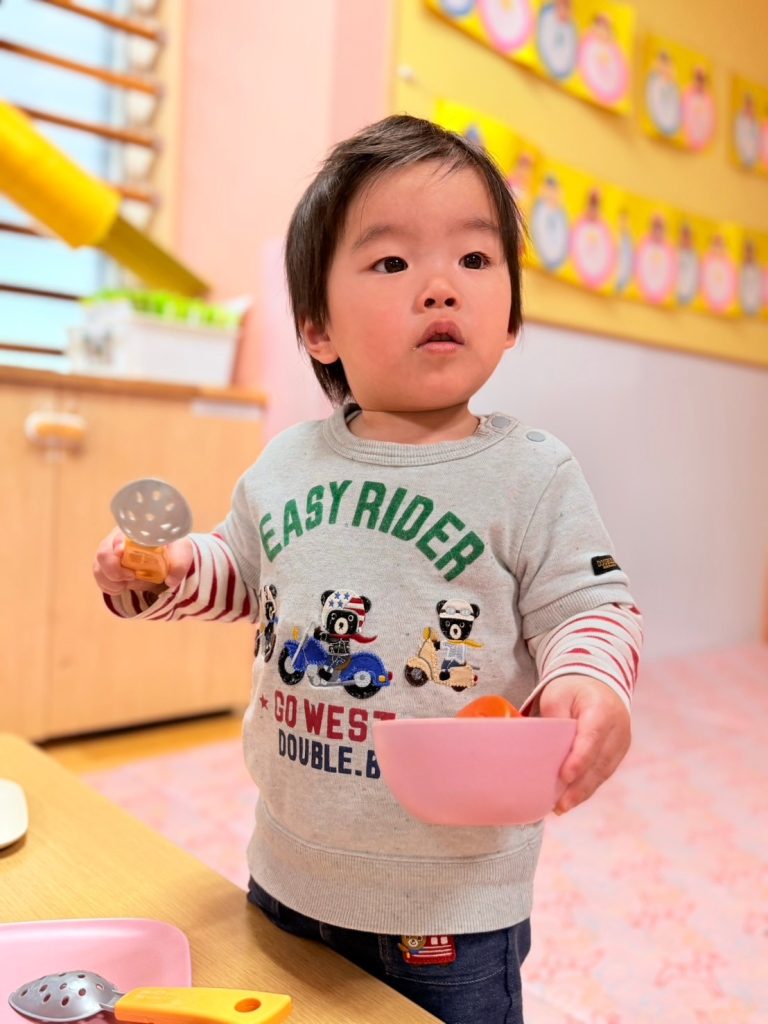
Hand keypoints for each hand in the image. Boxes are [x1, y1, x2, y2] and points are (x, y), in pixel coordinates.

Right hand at [93, 526, 193, 594]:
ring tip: (127, 584)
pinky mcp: (106, 567)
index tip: (121, 553)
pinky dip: (109, 587)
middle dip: (113, 569)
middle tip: (131, 577)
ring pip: (98, 567)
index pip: (120, 533)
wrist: (165, 558)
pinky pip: (100, 578)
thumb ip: (179, 564)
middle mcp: (117, 539)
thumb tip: (171, 580)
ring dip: (111, 581)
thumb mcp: (181, 552)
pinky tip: (122, 587)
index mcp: (135, 530)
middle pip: (103, 552)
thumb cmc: (172, 549)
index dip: (118, 543)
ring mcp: (109, 553)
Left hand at [537, 674, 630, 813]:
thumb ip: (554, 718)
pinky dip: (588, 787)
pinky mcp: (618, 753)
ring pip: (603, 772)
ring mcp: (621, 742)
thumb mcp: (558, 695)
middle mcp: (618, 728)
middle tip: (560, 805)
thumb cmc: (574, 689)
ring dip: (583, 792)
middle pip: (599, 762)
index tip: (565, 777)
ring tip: (561, 807)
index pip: (592, 738)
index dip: (580, 759)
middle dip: (580, 786)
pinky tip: (572, 799)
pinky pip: (604, 773)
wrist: (599, 685)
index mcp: (602, 709)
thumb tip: (545, 747)